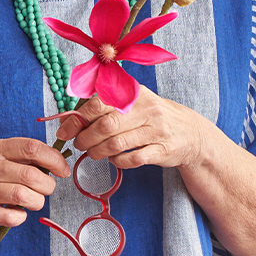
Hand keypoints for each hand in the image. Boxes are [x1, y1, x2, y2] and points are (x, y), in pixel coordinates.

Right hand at [0, 138, 69, 230]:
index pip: (32, 148)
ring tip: (32, 203)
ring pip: (25, 196)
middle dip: (48, 186)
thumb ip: (18, 158)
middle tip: (45, 190)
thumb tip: (53, 163)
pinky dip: (20, 217)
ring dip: (36, 203)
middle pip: (32, 175)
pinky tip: (16, 214)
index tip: (62, 169)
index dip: (54, 159)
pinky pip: (11, 217)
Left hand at [54, 90, 215, 168]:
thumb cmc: (152, 117)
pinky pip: (133, 159)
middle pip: (106, 126)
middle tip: (78, 144)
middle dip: (86, 138)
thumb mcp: (133, 103)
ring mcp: (157, 131)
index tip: (65, 130)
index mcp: (135, 94)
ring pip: (117, 144)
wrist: (191, 133)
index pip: (99, 103)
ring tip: (92, 153)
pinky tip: (113, 160)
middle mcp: (147, 110)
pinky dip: (118, 162)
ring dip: (98, 152)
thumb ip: (104, 106)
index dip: (77, 118)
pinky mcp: (163, 150)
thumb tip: (69, 118)